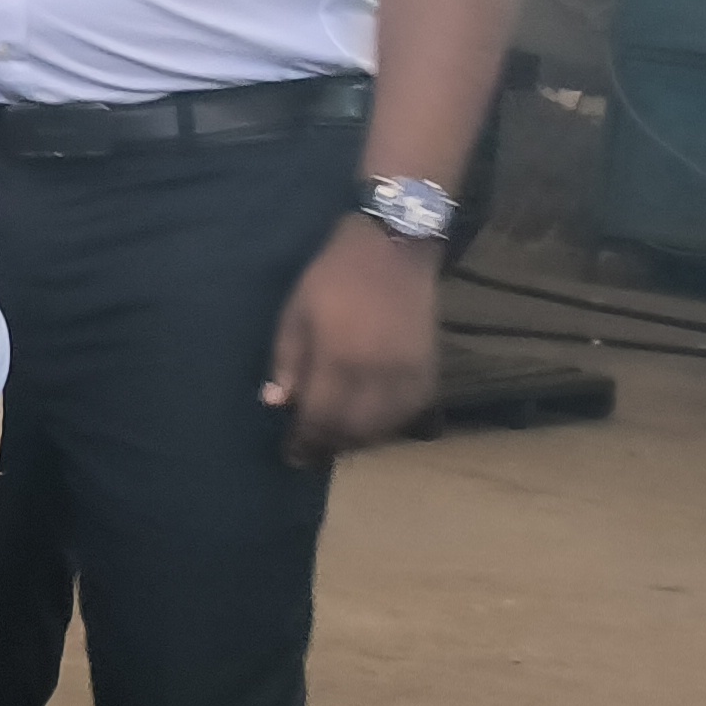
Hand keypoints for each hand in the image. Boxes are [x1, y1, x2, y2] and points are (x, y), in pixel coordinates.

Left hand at [260, 222, 439, 462]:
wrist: (393, 250)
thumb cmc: (334, 279)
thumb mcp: (295, 313)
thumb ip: (287, 362)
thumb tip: (276, 403)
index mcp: (338, 359)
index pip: (320, 419)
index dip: (305, 443)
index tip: (292, 456)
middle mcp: (376, 374)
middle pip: (353, 431)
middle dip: (330, 445)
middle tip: (313, 450)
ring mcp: (408, 373)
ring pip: (385, 427)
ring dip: (360, 440)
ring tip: (339, 438)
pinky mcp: (429, 368)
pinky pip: (413, 412)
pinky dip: (392, 425)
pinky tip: (374, 422)